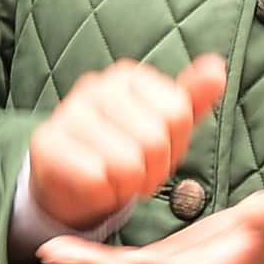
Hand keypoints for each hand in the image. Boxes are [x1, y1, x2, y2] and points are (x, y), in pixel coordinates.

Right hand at [25, 55, 227, 239]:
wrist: (71, 181)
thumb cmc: (125, 150)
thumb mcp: (165, 126)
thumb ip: (192, 100)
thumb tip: (216, 69)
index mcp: (129, 76)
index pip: (178, 114)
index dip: (175, 147)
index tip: (156, 153)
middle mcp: (96, 86)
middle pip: (154, 140)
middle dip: (153, 171)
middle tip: (136, 173)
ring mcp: (68, 113)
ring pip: (126, 163)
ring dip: (129, 186)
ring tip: (116, 179)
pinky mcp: (47, 145)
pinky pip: (96, 179)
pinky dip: (103, 193)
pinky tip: (95, 186)